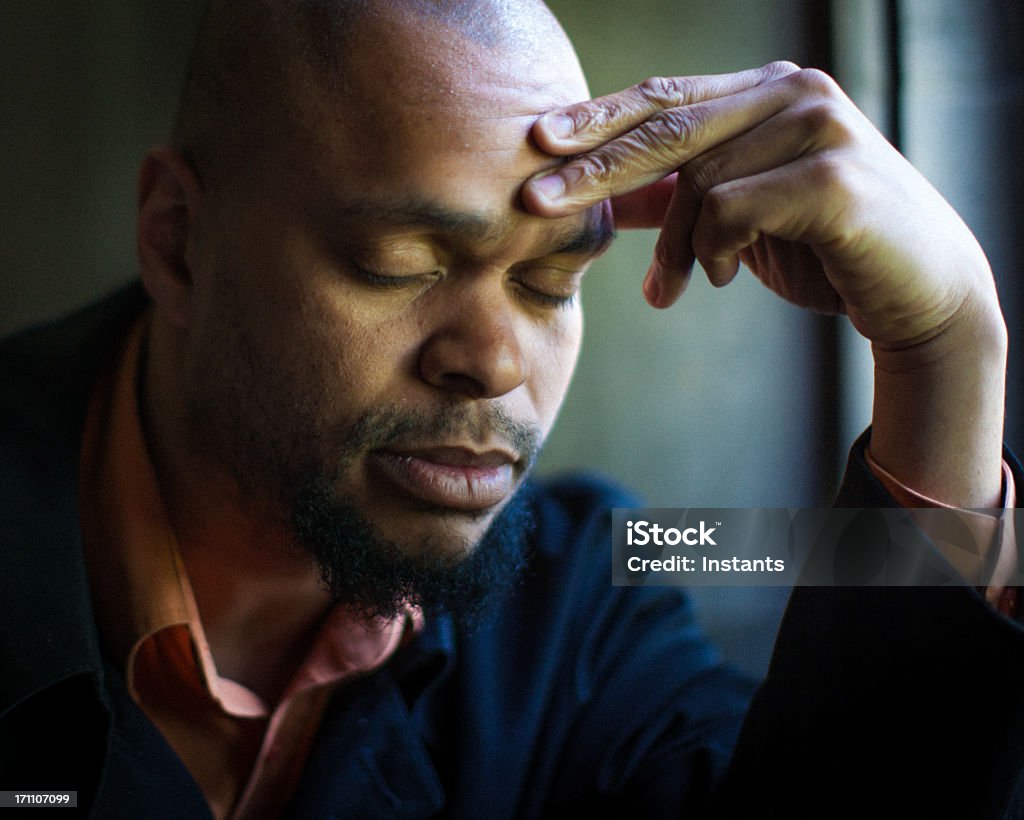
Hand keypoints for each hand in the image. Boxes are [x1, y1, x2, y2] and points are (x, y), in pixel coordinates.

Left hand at [522, 63, 1006, 507]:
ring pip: (697, 179)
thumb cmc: (823, 249)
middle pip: (667, 126)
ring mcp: (817, 125)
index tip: (538, 141)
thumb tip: (604, 203)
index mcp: (766, 93)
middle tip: (536, 200)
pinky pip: (731, 210)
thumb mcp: (740, 218)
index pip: (666, 96)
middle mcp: (792, 93)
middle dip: (594, 168)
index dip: (599, 118)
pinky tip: (723, 277)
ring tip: (672, 289)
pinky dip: (712, 252)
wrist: (915, 291)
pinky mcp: (832, 173)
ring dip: (674, 246)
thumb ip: (680, 198)